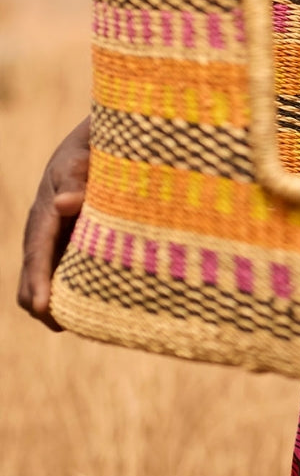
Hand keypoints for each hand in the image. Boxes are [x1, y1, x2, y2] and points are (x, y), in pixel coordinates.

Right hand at [17, 117, 90, 330]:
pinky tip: (92, 307)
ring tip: (80, 322)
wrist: (85, 150)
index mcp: (43, 216)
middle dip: (43, 305)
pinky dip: (68, 294)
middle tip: (66, 325)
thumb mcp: (81, 161)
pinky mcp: (64, 247)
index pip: (38, 255)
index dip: (38, 282)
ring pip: (44, 282)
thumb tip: (65, 203)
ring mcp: (51, 243)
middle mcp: (40, 235)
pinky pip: (60, 276)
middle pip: (32, 279)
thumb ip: (76, 181)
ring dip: (56, 304)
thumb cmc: (86, 155)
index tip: (42, 307)